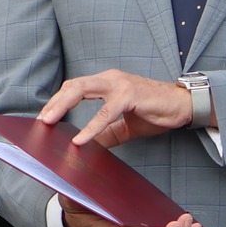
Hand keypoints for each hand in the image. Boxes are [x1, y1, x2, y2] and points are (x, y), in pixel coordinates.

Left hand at [38, 69, 192, 147]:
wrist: (184, 106)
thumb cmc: (155, 111)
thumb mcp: (124, 125)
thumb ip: (105, 133)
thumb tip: (85, 147)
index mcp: (106, 82)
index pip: (74, 87)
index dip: (58, 101)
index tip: (44, 117)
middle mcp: (110, 78)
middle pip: (73, 85)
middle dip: (54, 102)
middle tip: (40, 120)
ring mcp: (120, 84)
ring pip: (82, 89)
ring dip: (62, 106)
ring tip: (48, 122)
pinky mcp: (130, 95)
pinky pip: (105, 111)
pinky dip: (91, 125)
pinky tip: (81, 138)